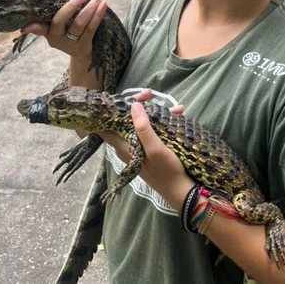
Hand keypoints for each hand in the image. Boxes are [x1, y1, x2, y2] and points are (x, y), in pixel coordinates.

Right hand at [19, 0, 110, 87]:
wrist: (81, 51)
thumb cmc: (68, 28)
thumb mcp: (59, 16)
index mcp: (47, 30)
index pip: (39, 27)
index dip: (33, 28)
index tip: (25, 28)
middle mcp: (55, 38)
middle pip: (60, 21)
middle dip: (71, 6)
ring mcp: (70, 43)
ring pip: (79, 24)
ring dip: (89, 9)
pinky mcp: (84, 46)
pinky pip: (91, 29)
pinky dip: (98, 16)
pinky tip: (103, 5)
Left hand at [100, 89, 192, 210]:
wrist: (182, 192)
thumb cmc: (167, 171)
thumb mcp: (156, 149)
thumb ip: (143, 128)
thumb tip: (133, 105)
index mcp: (122, 145)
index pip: (102, 126)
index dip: (104, 110)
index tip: (111, 97)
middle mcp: (125, 145)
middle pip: (122, 120)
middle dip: (134, 105)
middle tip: (149, 94)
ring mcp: (137, 147)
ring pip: (138, 124)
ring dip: (152, 113)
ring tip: (172, 107)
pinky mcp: (148, 149)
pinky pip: (150, 130)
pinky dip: (160, 123)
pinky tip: (177, 116)